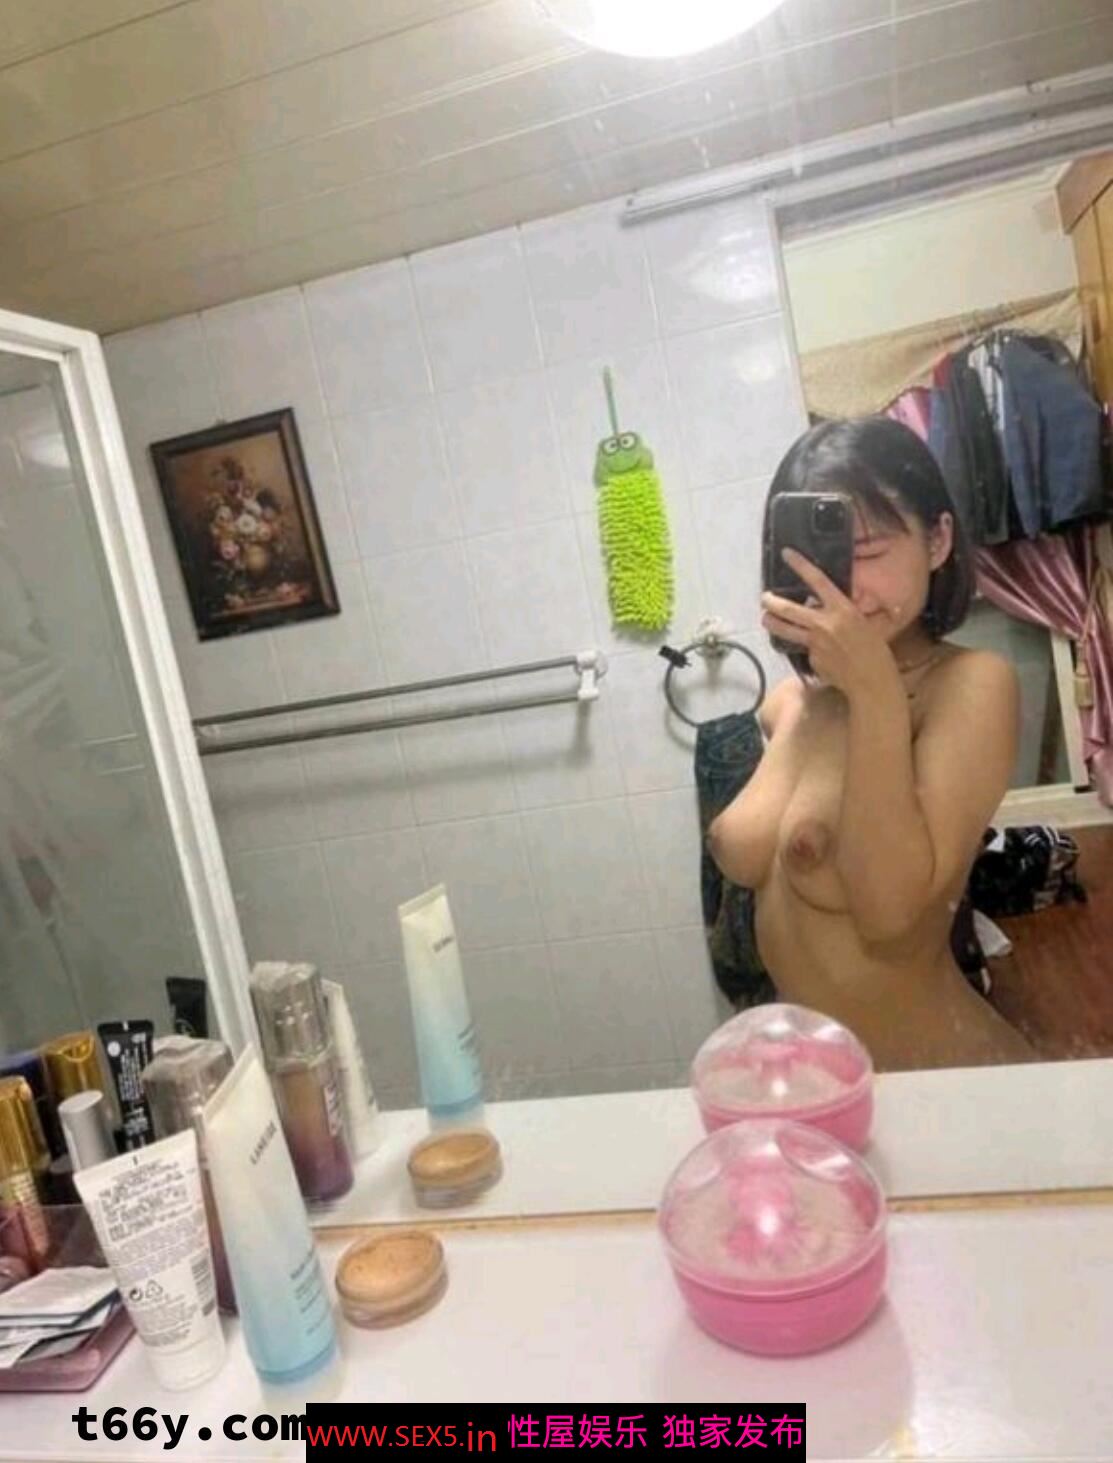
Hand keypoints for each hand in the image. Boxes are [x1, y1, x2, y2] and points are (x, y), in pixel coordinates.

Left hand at [761, 549, 896, 697]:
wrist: (872, 681)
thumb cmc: (875, 650)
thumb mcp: (864, 623)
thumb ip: (843, 614)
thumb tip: (828, 610)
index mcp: (842, 609)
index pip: (817, 581)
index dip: (800, 565)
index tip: (786, 553)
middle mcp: (824, 623)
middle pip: (788, 609)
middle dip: (772, 601)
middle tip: (764, 597)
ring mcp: (814, 643)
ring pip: (784, 630)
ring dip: (771, 623)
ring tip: (765, 619)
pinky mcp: (811, 659)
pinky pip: (805, 651)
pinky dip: (807, 650)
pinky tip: (818, 655)